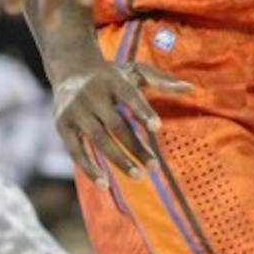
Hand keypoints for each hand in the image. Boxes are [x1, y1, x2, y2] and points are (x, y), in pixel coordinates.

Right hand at [53, 57, 192, 185]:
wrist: (70, 69)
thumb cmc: (111, 75)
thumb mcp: (135, 71)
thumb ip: (162, 81)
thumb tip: (191, 89)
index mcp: (112, 79)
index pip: (129, 95)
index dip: (142, 111)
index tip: (157, 127)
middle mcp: (91, 93)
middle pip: (116, 124)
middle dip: (135, 146)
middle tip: (154, 166)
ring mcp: (75, 110)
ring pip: (99, 139)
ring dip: (118, 159)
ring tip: (138, 175)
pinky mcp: (62, 125)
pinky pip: (76, 151)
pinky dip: (89, 168)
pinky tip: (105, 184)